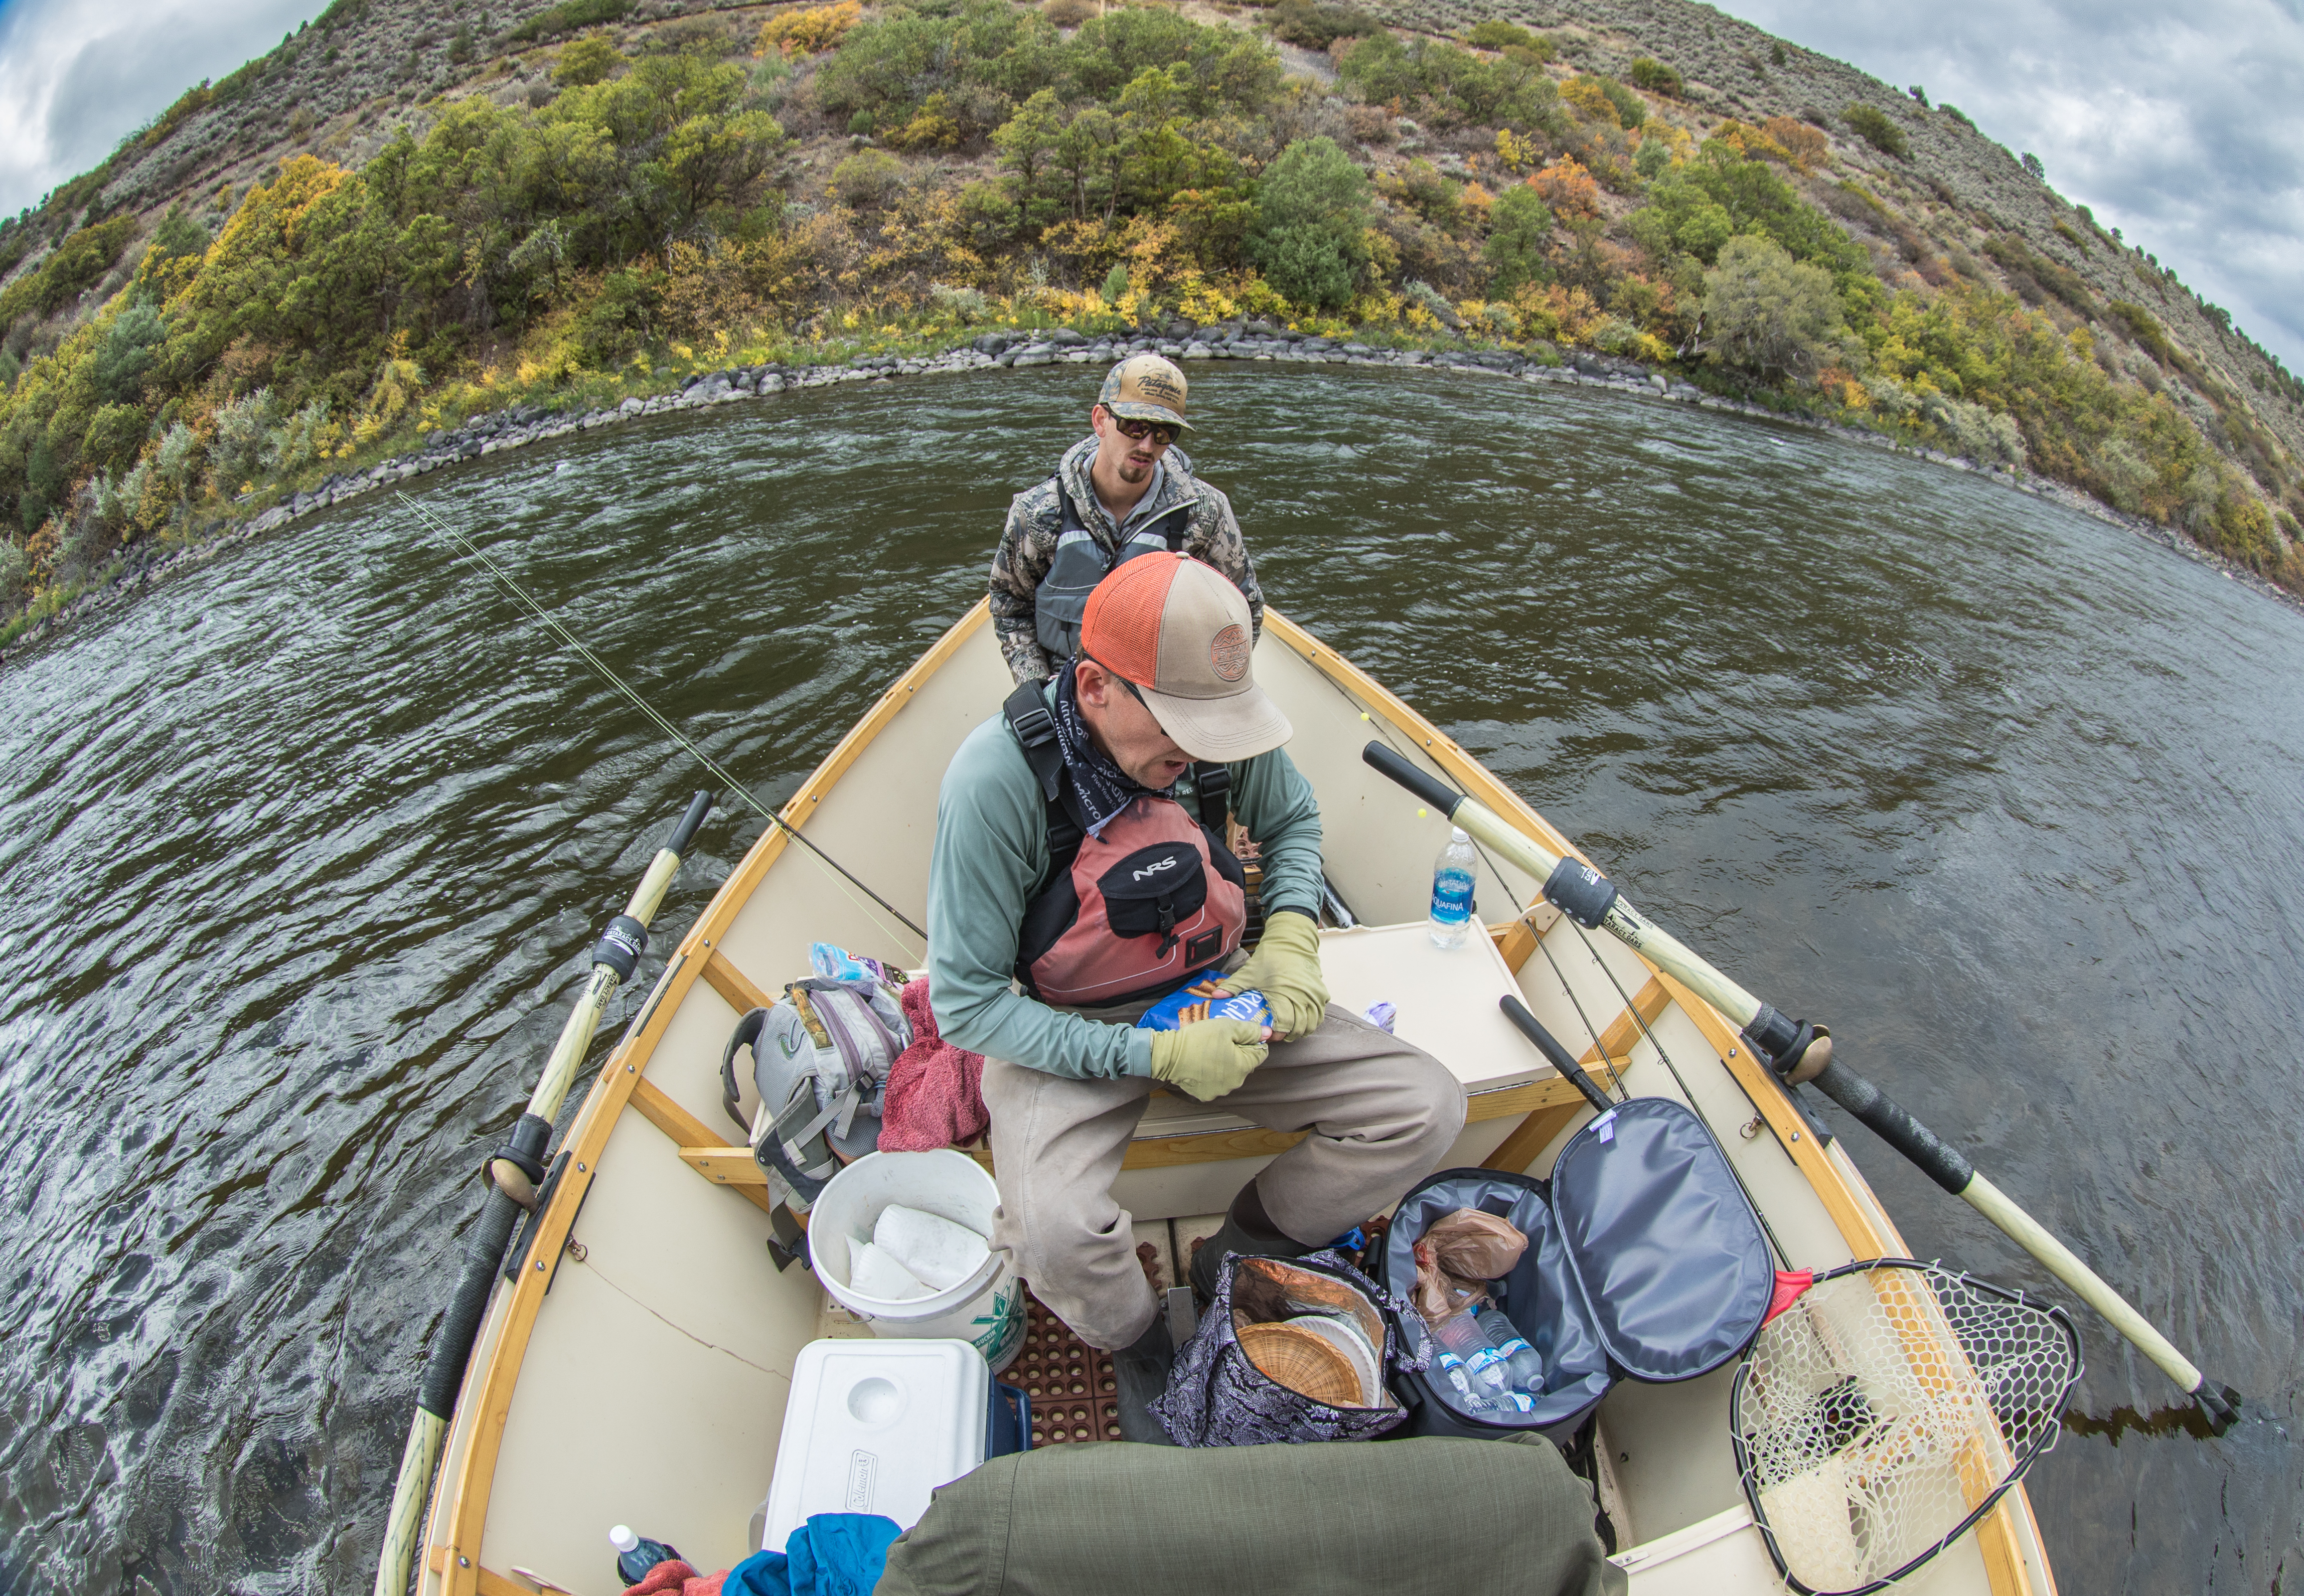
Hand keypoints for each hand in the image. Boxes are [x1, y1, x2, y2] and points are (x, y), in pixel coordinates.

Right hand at [1149, 1018, 1268, 1101]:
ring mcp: (1219, 1091)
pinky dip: (1212, 1073)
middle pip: (1244, 1064)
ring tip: (1209, 1050)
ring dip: (1225, 1063)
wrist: (1168, 1055)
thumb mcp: (1227, 1027)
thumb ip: (1250, 1030)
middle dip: (1237, 1052)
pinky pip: (1215, 1081)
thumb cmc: (1198, 1039)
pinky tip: (1202, 1062)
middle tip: (1221, 1040)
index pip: (1260, 1053)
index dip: (1251, 1041)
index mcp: (1243, 1067)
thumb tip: (1268, 1033)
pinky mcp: (1205, 1094)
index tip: (1238, 1034)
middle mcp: (1234, 1083)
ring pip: (1230, 1073)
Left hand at [1216, 910, 1326, 1038]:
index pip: (1284, 1024)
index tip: (1268, 1034)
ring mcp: (1314, 995)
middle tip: (1277, 1035)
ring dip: (1301, 1030)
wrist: (1292, 941)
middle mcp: (1302, 996)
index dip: (1277, 1034)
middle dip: (1288, 1035)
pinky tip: (1301, 1022)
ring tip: (1289, 1031)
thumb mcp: (1249, 972)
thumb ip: (1233, 986)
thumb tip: (1215, 996)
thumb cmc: (1271, 957)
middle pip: (1299, 1027)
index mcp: (1283, 993)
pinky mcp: (1321, 992)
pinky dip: (1312, 1021)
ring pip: (1312, 1023)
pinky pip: (1320, 1014)